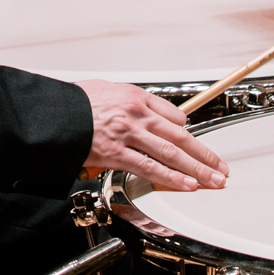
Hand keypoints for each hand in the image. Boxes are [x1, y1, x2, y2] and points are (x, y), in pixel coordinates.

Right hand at [78, 81, 226, 189]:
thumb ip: (127, 102)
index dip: (186, 131)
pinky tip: (187, 184)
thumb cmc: (75, 102)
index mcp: (135, 96)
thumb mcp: (106, 90)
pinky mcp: (117, 153)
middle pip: (180, 136)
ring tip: (213, 180)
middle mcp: (136, 114)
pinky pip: (150, 167)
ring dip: (197, 169)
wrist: (52, 113)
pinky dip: (172, 177)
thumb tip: (143, 115)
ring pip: (171, 153)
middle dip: (204, 154)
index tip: (194, 142)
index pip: (173, 115)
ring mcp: (128, 134)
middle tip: (221, 167)